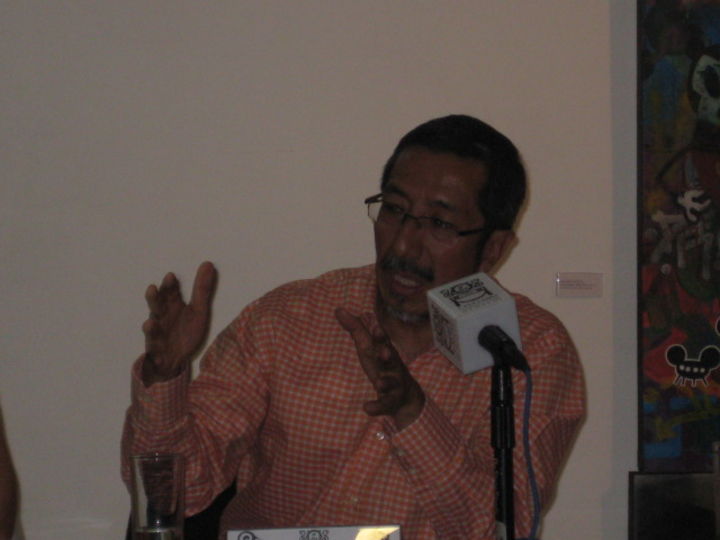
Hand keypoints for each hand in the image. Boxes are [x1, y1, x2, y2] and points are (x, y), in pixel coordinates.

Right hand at [140, 261, 216, 385]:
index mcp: (172, 305)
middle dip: (154, 300)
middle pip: (156, 307)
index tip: (171, 276)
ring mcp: (157, 334)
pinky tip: (156, 356)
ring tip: (150, 323)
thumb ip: (202, 289)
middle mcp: (161, 317)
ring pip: (151, 329)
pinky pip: (153, 353)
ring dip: (149, 327)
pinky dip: (154, 356)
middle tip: (153, 289)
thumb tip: (208, 263)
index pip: (169, 292)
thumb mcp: (198, 310)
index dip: (169, 285)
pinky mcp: (156, 352)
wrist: (177, 359)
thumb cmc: (186, 330)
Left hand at [335, 308, 424, 429]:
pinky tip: (367, 408)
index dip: (380, 335)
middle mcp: (392, 367)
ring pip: (391, 383)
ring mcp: (394, 385)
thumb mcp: (368, 348)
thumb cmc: (382, 365)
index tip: (376, 326)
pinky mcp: (390, 402)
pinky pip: (384, 405)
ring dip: (385, 382)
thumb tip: (338, 309)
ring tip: (379, 382)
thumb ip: (356, 330)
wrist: (405, 396)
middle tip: (384, 351)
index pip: (383, 342)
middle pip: (391, 360)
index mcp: (386, 352)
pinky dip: (376, 407)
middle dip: (388, 355)